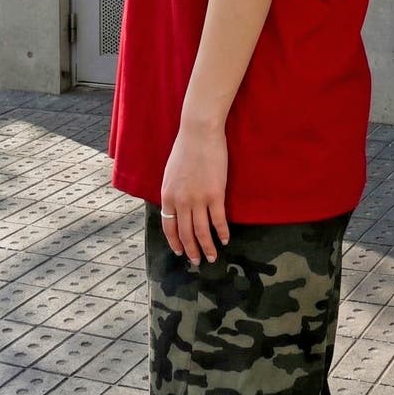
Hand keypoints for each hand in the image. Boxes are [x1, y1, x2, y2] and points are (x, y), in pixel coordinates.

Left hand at [160, 121, 230, 264]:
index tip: (180, 252)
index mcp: (167, 196)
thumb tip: (176, 206)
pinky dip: (222, 232)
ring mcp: (198, 199)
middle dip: (191, 251)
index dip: (175, 242)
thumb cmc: (185, 148)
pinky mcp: (215, 194)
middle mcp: (180, 202)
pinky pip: (218, 220)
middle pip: (185, 233)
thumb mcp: (171, 173)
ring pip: (202, 232)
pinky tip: (226, 239)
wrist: (199, 133)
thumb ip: (173, 192)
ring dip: (208, 247)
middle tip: (197, 261)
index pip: (169, 227)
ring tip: (213, 257)